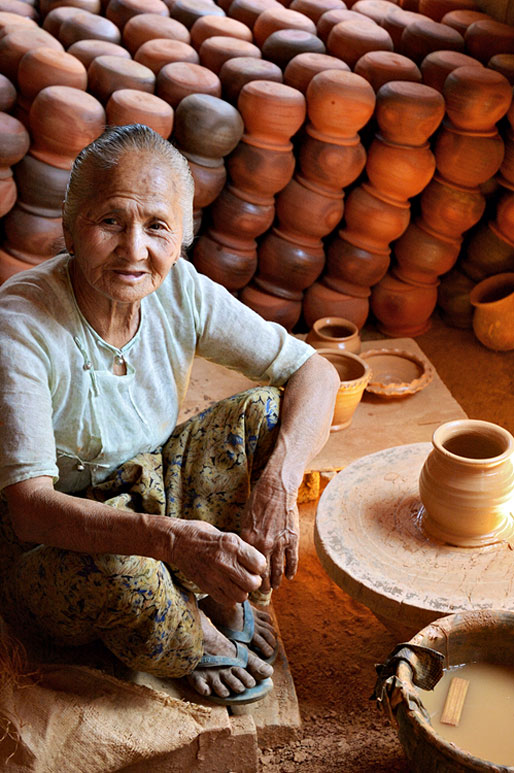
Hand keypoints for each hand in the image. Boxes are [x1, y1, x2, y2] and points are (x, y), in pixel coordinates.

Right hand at [169, 520, 265, 604]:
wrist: (176, 541)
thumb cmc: (202, 534)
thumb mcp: (226, 534)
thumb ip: (242, 549)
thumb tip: (258, 564)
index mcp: (232, 545)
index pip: (260, 564)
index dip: (260, 566)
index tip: (254, 563)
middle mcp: (224, 561)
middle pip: (252, 583)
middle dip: (254, 581)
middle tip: (248, 575)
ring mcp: (214, 576)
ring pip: (241, 596)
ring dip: (242, 590)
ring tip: (237, 582)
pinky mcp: (205, 586)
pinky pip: (227, 601)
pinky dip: (230, 597)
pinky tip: (227, 587)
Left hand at [240, 475, 298, 592]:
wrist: (276, 489)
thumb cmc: (258, 502)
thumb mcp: (245, 519)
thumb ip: (246, 538)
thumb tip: (244, 552)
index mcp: (249, 540)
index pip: (247, 566)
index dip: (247, 577)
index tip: (246, 584)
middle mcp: (264, 544)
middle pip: (263, 571)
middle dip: (262, 584)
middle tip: (260, 592)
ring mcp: (279, 543)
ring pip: (278, 569)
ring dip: (277, 581)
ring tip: (275, 587)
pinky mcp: (292, 539)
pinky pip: (292, 560)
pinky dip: (291, 570)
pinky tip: (290, 577)